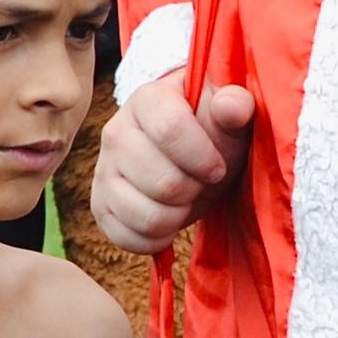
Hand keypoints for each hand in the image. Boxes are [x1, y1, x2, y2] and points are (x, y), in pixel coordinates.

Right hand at [91, 68, 253, 253]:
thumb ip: (236, 104)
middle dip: (193, 190)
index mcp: (147, 99)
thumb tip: (231, 105)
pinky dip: (156, 238)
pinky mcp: (100, 205)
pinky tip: (169, 219)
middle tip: (200, 181)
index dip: (202, 157)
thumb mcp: (230, 116)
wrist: (191, 155)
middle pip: (162, 182)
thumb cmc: (213, 132)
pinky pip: (126, 237)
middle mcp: (116, 132)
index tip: (218, 167)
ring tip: (184, 199)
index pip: (169, 130)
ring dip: (177, 216)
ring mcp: (103, 171)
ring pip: (145, 215)